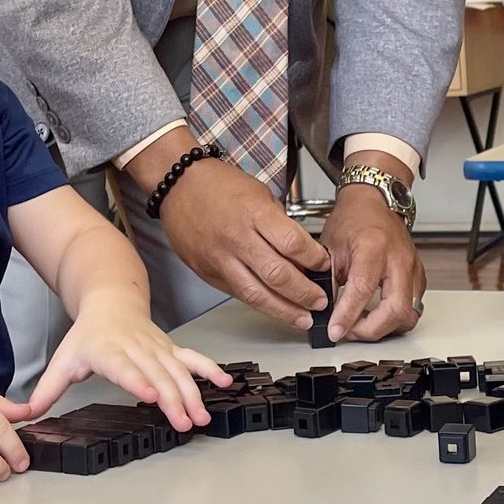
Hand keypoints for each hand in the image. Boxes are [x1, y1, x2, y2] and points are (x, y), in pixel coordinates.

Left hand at [36, 294, 229, 430]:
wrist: (111, 300)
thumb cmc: (87, 335)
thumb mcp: (63, 360)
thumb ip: (47, 390)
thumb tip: (26, 416)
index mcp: (107, 351)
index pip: (124, 368)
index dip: (138, 382)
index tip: (151, 397)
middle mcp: (136, 349)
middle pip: (157, 375)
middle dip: (173, 399)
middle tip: (184, 424)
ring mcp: (157, 348)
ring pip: (178, 371)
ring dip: (193, 394)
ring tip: (201, 417)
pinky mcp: (170, 349)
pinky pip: (193, 358)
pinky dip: (210, 369)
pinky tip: (225, 383)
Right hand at [156, 157, 330, 327]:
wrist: (179, 186)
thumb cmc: (219, 185)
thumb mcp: (259, 193)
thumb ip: (280, 224)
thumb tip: (303, 253)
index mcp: (254, 213)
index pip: (292, 244)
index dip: (314, 260)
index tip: (324, 267)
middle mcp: (237, 238)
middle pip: (278, 275)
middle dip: (305, 293)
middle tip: (320, 302)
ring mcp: (220, 259)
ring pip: (257, 294)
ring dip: (284, 311)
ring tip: (302, 318)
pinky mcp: (208, 273)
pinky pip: (238, 294)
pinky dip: (260, 304)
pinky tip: (275, 309)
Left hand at [320, 186, 421, 341]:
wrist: (375, 202)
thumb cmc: (353, 219)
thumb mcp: (330, 247)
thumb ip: (326, 280)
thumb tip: (321, 310)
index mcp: (373, 248)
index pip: (363, 290)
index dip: (347, 316)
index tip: (334, 331)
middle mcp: (398, 260)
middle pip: (396, 311)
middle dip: (370, 330)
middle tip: (348, 332)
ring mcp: (412, 270)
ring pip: (408, 315)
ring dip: (383, 328)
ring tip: (360, 325)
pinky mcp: (418, 278)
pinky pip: (412, 308)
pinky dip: (393, 319)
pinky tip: (375, 316)